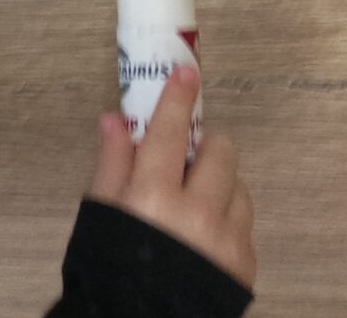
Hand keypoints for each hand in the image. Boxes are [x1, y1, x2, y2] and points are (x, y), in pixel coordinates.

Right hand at [89, 69, 256, 286]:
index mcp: (153, 200)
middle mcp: (198, 216)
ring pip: (238, 187)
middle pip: (220, 153)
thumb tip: (116, 120)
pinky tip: (205, 236)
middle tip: (186, 157)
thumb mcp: (100, 219)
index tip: (186, 73)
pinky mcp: (246, 266)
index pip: (170, 132)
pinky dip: (228, 220)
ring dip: (220, 184)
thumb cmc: (109, 274)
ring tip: (194, 203)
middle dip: (205, 146)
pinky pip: (244, 225)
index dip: (178, 98)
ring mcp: (228, 242)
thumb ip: (112, 166)